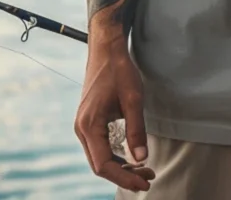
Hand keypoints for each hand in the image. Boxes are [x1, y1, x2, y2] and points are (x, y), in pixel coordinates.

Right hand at [74, 40, 155, 192]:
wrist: (106, 49)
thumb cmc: (119, 70)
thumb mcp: (133, 99)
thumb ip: (136, 130)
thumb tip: (141, 158)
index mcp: (89, 125)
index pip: (104, 164)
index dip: (124, 177)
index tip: (144, 182)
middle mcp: (82, 128)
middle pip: (100, 164)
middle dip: (124, 175)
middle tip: (148, 177)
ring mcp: (84, 125)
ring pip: (99, 157)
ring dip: (121, 166)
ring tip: (144, 169)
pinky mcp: (89, 121)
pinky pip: (100, 146)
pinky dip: (115, 155)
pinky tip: (131, 156)